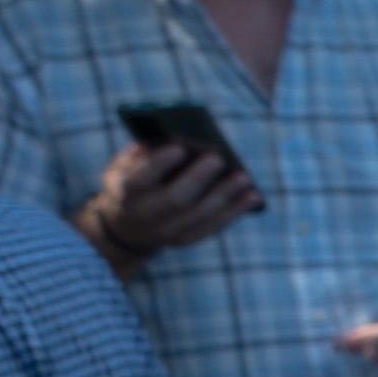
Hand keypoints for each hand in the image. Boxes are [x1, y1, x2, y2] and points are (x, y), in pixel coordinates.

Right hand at [83, 140, 255, 258]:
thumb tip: (177, 137)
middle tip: (217, 158)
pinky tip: (253, 196)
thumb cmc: (130, 181)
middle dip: (197, 178)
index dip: (158, 164)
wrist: (125, 226)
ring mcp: (166, 231)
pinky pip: (213, 226)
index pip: (139, 180)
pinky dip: (235, 211)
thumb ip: (144, 153)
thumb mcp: (124, 166)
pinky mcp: (185, 239)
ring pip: (199, 216)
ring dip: (224, 196)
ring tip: (244, 177)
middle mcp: (145, 215)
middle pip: (175, 200)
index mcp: (125, 192)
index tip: (179, 147)